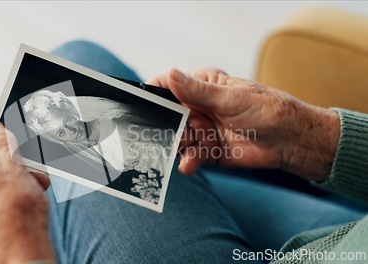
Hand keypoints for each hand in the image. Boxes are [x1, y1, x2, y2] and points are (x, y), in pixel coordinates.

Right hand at [149, 68, 339, 180]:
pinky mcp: (207, 152)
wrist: (290, 141)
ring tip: (178, 148)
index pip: (169, 86)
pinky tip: (188, 164)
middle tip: (152, 133)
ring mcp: (201, 130)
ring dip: (174, 145)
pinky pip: (189, 157)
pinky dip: (187, 162)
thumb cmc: (266, 109)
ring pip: (176, 138)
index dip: (152, 93)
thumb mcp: (230, 97)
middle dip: (160, 125)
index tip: (138, 103)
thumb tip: (170, 73)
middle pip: (167, 116)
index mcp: (201, 86)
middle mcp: (197, 108)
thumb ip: (198, 90)